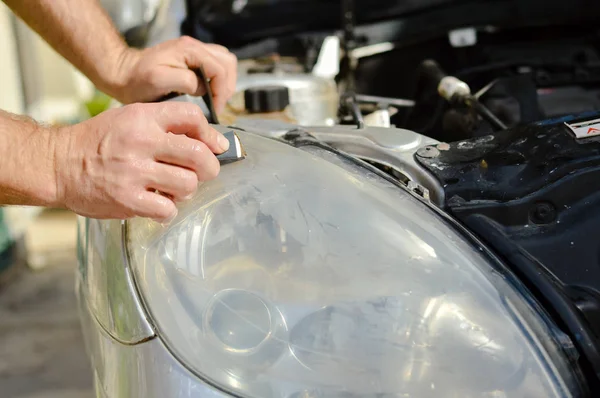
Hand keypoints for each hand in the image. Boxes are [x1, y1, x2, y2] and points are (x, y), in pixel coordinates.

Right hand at [54, 102, 229, 221]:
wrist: (58, 164)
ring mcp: (134, 172)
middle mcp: (140, 142)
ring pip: (188, 184)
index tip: (214, 146)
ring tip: (174, 188)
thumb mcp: (130, 118)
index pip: (192, 117)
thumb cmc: (97, 142)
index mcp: (143, 118)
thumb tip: (210, 140)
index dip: (209, 134)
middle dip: (209, 167)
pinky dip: (168, 210)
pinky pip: (167, 209)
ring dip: (187, 190)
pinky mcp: (127, 199)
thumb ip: (166, 124)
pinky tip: (159, 204)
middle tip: (204, 172)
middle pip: (198, 154)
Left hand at [111, 36, 236, 111]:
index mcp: (188, 49)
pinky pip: (215, 66)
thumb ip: (184, 81)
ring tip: (215, 99)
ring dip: (224, 82)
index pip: (220, 69)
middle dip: (226, 86)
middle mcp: (194, 46)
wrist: (124, 74)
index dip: (221, 91)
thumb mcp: (158, 80)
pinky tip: (209, 93)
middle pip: (227, 63)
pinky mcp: (192, 59)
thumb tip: (202, 87)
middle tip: (217, 104)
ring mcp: (194, 51)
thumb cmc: (137, 80)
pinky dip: (218, 80)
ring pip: (225, 63)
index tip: (215, 109)